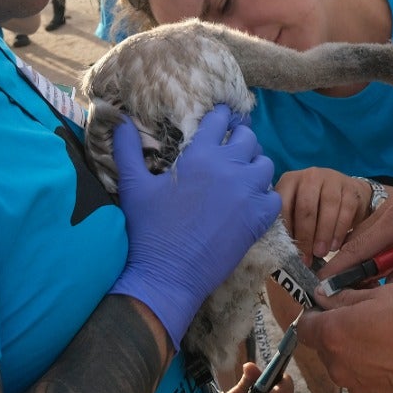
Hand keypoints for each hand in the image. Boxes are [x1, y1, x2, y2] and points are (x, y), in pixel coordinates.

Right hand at [109, 104, 278, 348]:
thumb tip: (119, 121)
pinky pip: (273, 197)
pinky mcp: (258, 219)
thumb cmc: (147, 230)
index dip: (219, 116)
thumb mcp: (132, 185)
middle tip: (230, 148)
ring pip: (265, 164)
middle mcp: (229, 168)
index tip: (219, 119)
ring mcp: (248, 193)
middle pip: (248, 137)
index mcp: (200, 155)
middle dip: (240, 138)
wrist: (167, 275)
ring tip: (241, 174)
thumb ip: (127, 150)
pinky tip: (250, 203)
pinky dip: (264, 197)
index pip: (219, 120)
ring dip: (254, 165)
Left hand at [275, 168, 371, 263]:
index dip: (286, 230)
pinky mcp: (350, 187)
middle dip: (306, 234)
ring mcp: (332, 179)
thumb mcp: (297, 211)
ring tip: (321, 252)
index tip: (289, 252)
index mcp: (290, 181)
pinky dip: (340, 229)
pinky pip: (346, 209)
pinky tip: (335, 245)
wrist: (347, 193)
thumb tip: (285, 253)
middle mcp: (310, 176)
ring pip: (328, 206)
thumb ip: (289, 225)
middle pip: (306, 206)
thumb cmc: (315, 207)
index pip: (283, 204)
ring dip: (323, 233)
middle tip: (308, 256)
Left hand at [301, 283, 392, 392]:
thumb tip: (323, 296)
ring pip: (348, 366)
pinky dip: (378, 371)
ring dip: (361, 353)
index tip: (333, 305)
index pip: (304, 326)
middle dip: (341, 332)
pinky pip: (369, 382)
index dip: (315, 314)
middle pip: (327, 347)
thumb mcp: (385, 294)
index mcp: (333, 335)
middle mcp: (338, 366)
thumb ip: (347, 296)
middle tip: (371, 317)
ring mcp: (357, 389)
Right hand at [324, 166, 392, 286]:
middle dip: (352, 274)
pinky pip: (389, 234)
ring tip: (370, 292)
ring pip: (375, 241)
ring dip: (372, 265)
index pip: (357, 250)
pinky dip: (386, 253)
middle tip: (348, 304)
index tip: (321, 295)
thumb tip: (392, 288)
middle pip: (361, 246)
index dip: (338, 274)